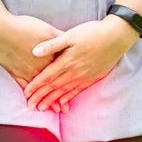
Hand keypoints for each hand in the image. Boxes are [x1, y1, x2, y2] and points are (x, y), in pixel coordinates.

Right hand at [0, 13, 70, 111]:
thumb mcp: (48, 30)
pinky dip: (30, 95)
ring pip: (39, 90)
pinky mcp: (15, 72)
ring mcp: (26, 71)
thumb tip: (73, 41)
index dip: (69, 85)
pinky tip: (32, 102)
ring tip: (52, 110)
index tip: (74, 94)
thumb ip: (61, 38)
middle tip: (64, 110)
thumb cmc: (25, 27)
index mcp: (50, 58)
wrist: (1, 29)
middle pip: (52, 85)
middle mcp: (39, 68)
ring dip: (45, 100)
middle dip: (59, 98)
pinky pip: (24, 87)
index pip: (62, 74)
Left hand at [24, 14, 139, 112]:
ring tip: (43, 108)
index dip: (35, 86)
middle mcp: (74, 72)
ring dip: (53, 101)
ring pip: (64, 92)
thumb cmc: (92, 33)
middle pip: (53, 87)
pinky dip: (69, 97)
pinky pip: (77, 91)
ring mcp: (84, 77)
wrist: (115, 37)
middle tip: (30, 106)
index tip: (26, 93)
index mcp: (66, 61)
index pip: (46, 77)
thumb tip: (34, 51)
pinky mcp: (92, 78)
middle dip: (41, 97)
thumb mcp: (70, 35)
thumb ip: (52, 44)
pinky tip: (63, 103)